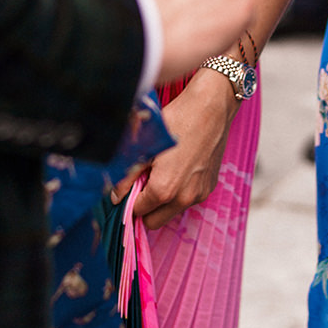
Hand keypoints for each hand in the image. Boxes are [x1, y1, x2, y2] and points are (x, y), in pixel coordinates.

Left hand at [111, 68, 235, 227]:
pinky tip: (178, 166)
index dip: (128, 200)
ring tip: (161, 170)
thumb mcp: (146, 145)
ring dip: (162, 200)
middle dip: (145, 206)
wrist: (211, 106)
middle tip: (142, 180)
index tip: (128, 186)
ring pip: (172, 211)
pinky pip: (187, 199)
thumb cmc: (177, 119)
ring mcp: (199, 194)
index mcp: (164, 190)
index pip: (137, 212)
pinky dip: (179, 191)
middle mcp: (184, 199)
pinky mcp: (209, 187)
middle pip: (154, 221)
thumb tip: (115, 195)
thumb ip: (127, 175)